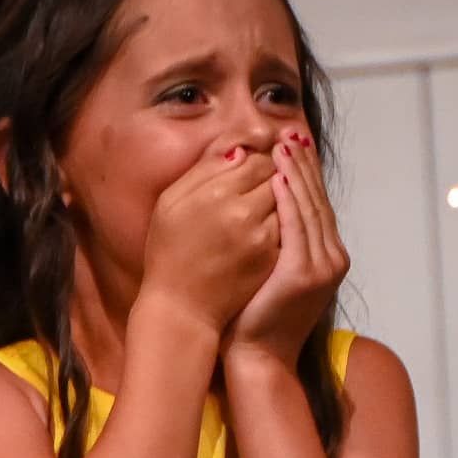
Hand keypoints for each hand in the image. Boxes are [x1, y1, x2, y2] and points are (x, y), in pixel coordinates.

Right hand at [136, 144, 277, 335]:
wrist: (182, 307)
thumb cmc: (169, 251)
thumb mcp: (170, 202)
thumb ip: (204, 170)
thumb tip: (240, 150)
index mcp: (218, 192)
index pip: (259, 160)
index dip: (264, 156)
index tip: (264, 156)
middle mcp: (245, 213)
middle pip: (279, 179)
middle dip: (280, 172)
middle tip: (281, 168)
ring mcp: (264, 239)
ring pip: (288, 204)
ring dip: (287, 196)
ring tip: (282, 193)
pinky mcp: (274, 259)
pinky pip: (289, 229)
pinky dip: (288, 221)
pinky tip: (281, 220)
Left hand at [227, 128, 348, 369]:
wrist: (257, 357)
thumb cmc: (254, 315)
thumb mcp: (271, 267)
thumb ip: (276, 237)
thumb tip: (267, 202)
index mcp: (327, 256)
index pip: (317, 203)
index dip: (305, 171)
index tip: (290, 143)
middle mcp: (332, 259)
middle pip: (317, 200)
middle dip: (302, 164)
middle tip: (288, 133)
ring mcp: (322, 267)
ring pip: (309, 208)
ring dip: (295, 174)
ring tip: (279, 146)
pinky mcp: (304, 273)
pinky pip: (296, 227)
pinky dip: (288, 199)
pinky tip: (275, 177)